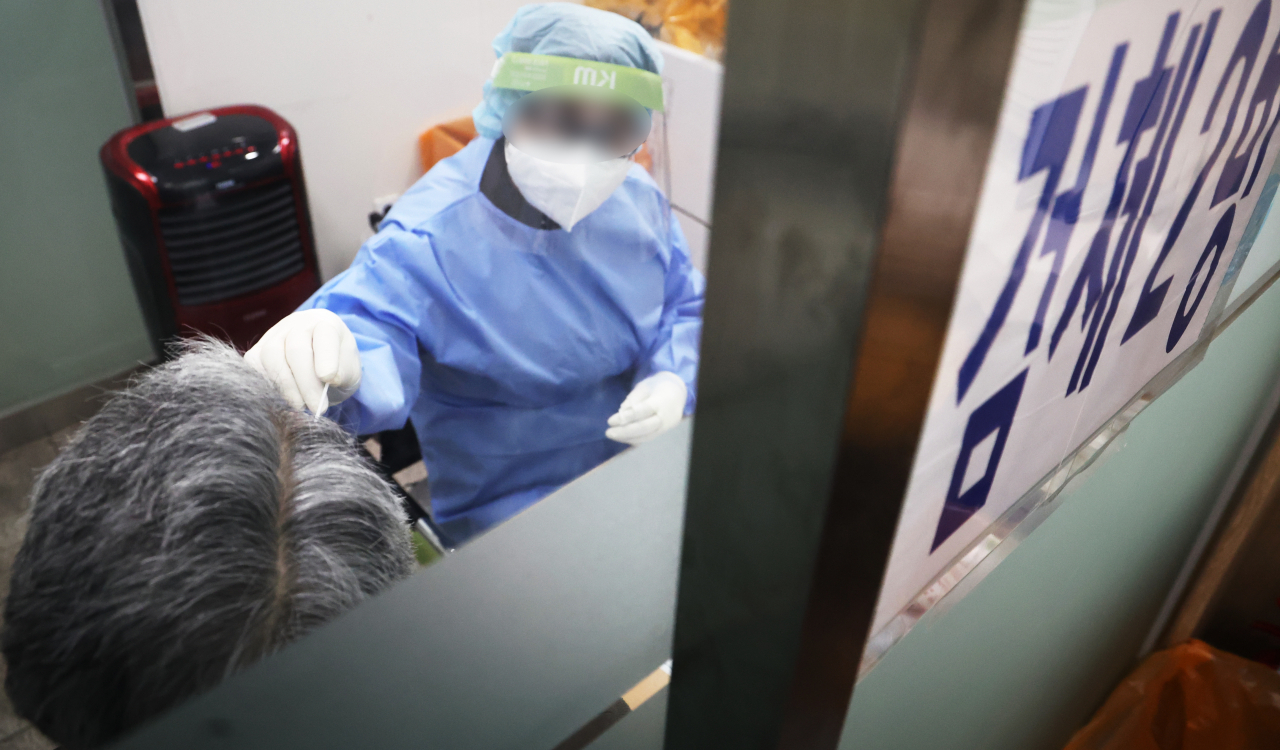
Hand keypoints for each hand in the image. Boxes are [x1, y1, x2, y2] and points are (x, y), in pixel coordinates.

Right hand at [244, 309, 360, 414]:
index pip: (324, 334)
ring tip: (301, 405)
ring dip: (286, 386)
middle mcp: (298, 324)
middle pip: (296, 349)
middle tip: (317, 407)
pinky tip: (282, 398)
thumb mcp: (350, 370)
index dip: (326, 357)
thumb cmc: (337, 367)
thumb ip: (343, 372)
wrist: (319, 364)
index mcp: (326, 324)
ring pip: (271, 355)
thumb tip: (330, 379)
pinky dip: (266, 384)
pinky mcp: (257, 351)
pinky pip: (254, 365)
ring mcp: (274, 335)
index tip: (329, 378)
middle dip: (307, 382)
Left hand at [606, 372, 687, 444]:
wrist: (678, 392)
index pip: (643, 411)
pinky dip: (634, 439)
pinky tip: (622, 437)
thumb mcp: (645, 386)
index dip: (627, 417)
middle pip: (645, 427)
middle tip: (608, 433)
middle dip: (625, 432)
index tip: (610, 421)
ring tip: (612, 435)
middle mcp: (666, 416)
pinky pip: (648, 438)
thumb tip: (621, 412)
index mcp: (662, 400)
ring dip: (628, 438)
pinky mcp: (664, 431)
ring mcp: (667, 426)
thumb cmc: (658, 386)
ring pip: (646, 436)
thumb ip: (634, 398)